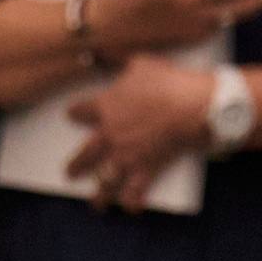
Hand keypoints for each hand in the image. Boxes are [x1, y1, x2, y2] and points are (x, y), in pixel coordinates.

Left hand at [66, 55, 215, 209]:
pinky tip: (130, 209)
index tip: (71, 115)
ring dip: (98, 194)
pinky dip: (133, 202)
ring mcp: (126, 155)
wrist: (193, 107)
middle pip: (85, 154)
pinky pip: (136, 190)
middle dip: (76, 165)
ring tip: (95, 204)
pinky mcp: (146, 168)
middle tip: (69, 173)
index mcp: (105, 107)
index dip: (75, 113)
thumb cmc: (169, 81)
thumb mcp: (140, 63)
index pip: (80, 112)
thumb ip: (119, 61)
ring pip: (105, 179)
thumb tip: (101, 51)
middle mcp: (109, 135)